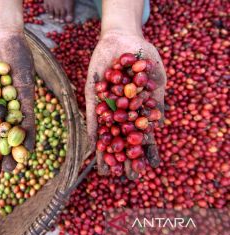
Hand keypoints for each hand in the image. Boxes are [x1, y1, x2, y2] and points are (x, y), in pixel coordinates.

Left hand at [85, 31, 165, 177]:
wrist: (123, 38)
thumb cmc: (144, 55)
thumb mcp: (156, 76)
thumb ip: (157, 99)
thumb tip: (159, 123)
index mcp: (138, 110)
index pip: (142, 135)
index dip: (145, 152)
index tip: (148, 169)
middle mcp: (122, 111)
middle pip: (123, 138)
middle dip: (123, 157)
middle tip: (123, 177)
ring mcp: (107, 105)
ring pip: (106, 131)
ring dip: (106, 151)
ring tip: (105, 170)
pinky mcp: (94, 96)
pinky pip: (93, 114)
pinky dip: (93, 128)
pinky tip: (93, 144)